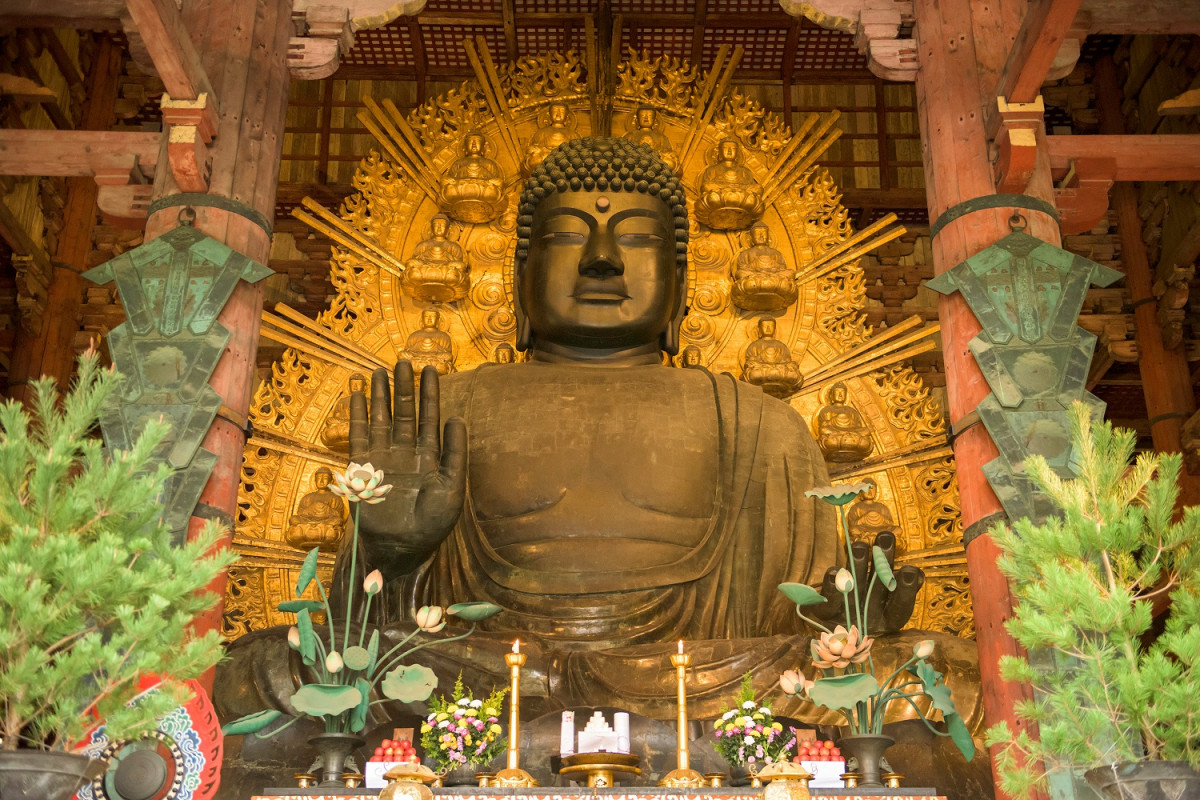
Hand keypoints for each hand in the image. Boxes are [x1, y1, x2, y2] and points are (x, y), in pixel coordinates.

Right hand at [348, 361, 466, 575]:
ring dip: (380, 396)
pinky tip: (358, 395)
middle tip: (403, 361)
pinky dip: (358, 416)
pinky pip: (360, 436)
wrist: (402, 548)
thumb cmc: (432, 524)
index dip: (430, 394)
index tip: (431, 369)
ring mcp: (384, 459)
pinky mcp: (363, 468)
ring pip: (381, 419)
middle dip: (404, 388)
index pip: (430, 418)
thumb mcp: (452, 488)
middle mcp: (406, 453)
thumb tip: (456, 417)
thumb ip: (455, 453)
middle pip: (404, 413)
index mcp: (430, 457)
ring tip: (379, 371)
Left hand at [811, 531, 924, 633]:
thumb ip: (902, 589)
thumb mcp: (888, 603)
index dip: (906, 591)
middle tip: (886, 538)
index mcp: (888, 619)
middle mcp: (869, 618)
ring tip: (860, 545)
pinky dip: (831, 585)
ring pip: (854, 589)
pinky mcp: (827, 614)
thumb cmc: (868, 610)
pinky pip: (829, 600)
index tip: (910, 569)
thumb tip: (918, 574)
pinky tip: (834, 571)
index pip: (900, 608)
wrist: (835, 638)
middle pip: (878, 592)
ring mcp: (847, 616)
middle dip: (882, 565)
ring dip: (858, 566)